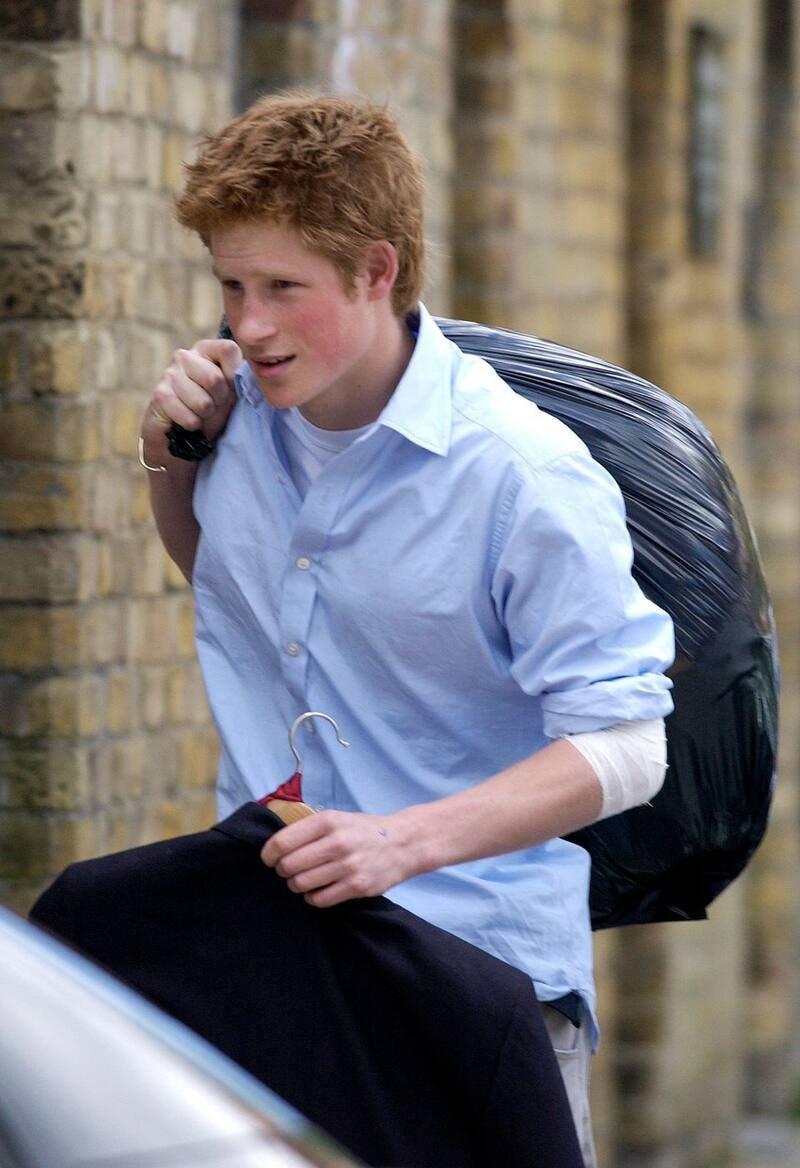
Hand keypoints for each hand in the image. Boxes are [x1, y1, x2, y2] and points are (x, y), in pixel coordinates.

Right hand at [141, 338, 241, 450]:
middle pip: (215, 379)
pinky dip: (194, 426)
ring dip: (206, 416)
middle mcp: (184, 356)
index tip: (231, 389)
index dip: (234, 376)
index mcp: (205, 350)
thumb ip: (239, 378)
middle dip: (220, 401)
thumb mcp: (231, 393)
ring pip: (203, 402)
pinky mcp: (160, 396)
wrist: (181, 437)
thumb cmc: (210, 411)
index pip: (228, 349)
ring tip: (199, 414)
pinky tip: (187, 422)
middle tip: (212, 406)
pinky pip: (190, 418)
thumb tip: (250, 371)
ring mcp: (169, 374)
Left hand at [261, 810, 413, 907]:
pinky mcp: (357, 887)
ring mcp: (348, 866)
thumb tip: (275, 847)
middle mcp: (337, 842)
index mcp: (328, 822)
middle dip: (283, 871)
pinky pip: (320, 899)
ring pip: (301, 884)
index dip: (269, 854)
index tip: (269, 859)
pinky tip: (319, 890)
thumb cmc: (364, 831)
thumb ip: (310, 830)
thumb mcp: (337, 818)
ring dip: (297, 885)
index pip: (283, 842)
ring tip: (304, 880)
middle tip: (289, 870)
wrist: (404, 843)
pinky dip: (313, 897)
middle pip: (289, 865)